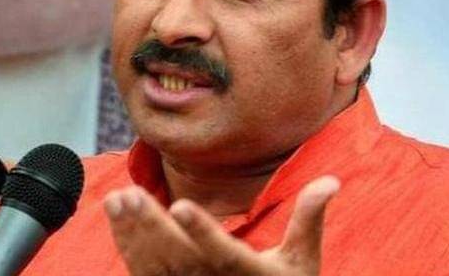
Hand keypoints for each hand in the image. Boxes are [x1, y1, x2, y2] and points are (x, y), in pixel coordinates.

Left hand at [105, 176, 339, 275]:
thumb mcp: (303, 261)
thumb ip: (309, 219)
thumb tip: (331, 180)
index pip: (223, 253)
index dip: (202, 232)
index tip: (181, 205)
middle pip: (179, 259)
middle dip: (152, 227)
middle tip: (130, 195)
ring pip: (155, 267)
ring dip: (133, 233)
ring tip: (117, 199)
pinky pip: (145, 272)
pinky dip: (128, 246)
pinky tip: (118, 218)